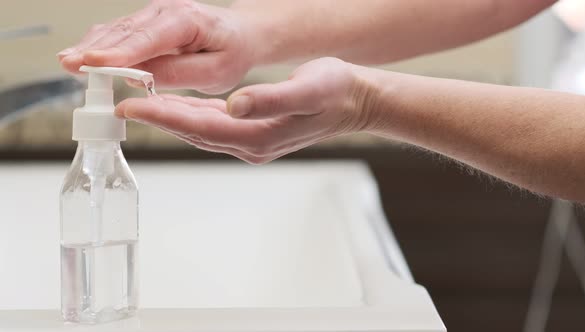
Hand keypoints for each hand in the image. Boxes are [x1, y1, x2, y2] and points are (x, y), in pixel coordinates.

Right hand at [58, 0, 257, 93]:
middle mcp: (166, 11)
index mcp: (187, 21)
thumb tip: (139, 77)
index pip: (149, 38)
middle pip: (125, 31)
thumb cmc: (232, 53)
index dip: (120, 52)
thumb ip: (179, 73)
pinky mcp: (147, 24)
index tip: (95, 63)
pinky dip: (101, 45)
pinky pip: (121, 33)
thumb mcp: (216, 71)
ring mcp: (154, 14)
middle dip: (95, 49)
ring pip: (118, 30)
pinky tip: (83, 57)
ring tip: (68, 62)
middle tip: (69, 64)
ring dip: (92, 46)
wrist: (241, 35)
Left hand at [115, 58, 374, 163]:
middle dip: (156, 118)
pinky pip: (213, 125)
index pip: (199, 127)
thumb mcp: (306, 89)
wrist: (355, 102)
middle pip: (193, 131)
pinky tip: (177, 103)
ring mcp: (251, 141)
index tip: (131, 105)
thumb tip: (235, 105)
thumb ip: (269, 99)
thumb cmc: (335, 92)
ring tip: (140, 101)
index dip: (163, 116)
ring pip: (199, 130)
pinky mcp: (253, 132)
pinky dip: (190, 114)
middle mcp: (249, 144)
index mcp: (258, 136)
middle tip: (121, 102)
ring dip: (169, 117)